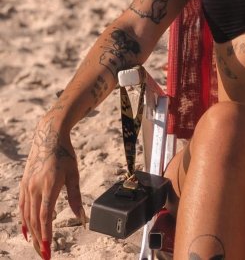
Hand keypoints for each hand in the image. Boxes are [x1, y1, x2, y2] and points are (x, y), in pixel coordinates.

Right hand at [19, 118, 82, 258]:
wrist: (48, 136)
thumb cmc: (65, 154)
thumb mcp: (74, 174)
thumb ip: (76, 196)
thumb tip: (81, 217)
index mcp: (49, 184)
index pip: (46, 215)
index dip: (46, 234)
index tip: (47, 248)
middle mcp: (35, 187)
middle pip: (35, 220)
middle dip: (38, 239)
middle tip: (44, 255)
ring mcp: (27, 186)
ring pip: (27, 215)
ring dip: (32, 233)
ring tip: (37, 247)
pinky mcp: (24, 185)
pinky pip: (22, 207)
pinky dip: (24, 221)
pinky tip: (27, 232)